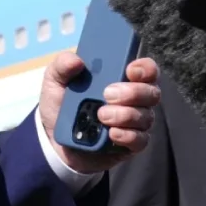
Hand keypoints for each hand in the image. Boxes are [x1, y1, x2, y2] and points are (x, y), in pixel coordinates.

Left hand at [39, 51, 159, 172]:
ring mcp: (135, 122)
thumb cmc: (62, 103)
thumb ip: (62, 65)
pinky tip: (112, 133)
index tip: (129, 70)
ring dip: (125, 115)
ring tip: (101, 115)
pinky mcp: (131, 144)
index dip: (145, 68)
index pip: (147, 69)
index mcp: (121, 78)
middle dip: (133, 92)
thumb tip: (76, 60)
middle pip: (151, 93)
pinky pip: (140, 140)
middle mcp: (135, 99)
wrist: (55, 139)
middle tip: (107, 94)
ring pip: (145, 116)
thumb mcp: (55, 81)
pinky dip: (127, 136)